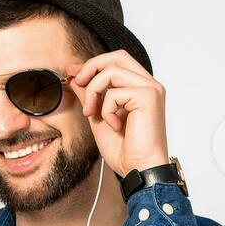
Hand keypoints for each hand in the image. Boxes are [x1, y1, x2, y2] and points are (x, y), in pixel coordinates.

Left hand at [67, 51, 169, 177]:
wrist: (138, 169)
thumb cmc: (124, 149)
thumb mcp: (98, 117)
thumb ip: (90, 95)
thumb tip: (76, 77)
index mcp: (140, 86)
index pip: (117, 60)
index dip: (93, 63)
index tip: (73, 73)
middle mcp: (149, 84)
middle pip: (117, 57)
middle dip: (91, 67)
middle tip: (76, 82)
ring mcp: (151, 89)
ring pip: (112, 71)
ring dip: (93, 91)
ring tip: (92, 113)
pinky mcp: (148, 97)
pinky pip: (115, 92)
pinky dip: (106, 109)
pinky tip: (114, 125)